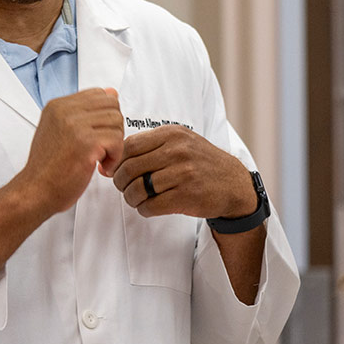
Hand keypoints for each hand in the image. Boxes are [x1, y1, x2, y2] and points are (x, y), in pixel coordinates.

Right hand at [16, 87, 124, 214]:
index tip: (97, 134)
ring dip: (115, 145)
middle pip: (111, 106)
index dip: (105, 116)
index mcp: (57, 106)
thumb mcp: (59, 132)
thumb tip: (111, 92)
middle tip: (102, 148)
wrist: (35, 191)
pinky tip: (100, 167)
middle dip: (113, 129)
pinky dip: (114, 158)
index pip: (98, 94)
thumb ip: (84, 112)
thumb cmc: (47, 168)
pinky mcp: (86, 142)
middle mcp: (65, 111)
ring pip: (117, 122)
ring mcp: (75, 125)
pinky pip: (117, 141)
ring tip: (100, 159)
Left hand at [111, 125, 256, 218]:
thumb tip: (110, 162)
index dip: (117, 161)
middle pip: (130, 168)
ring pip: (137, 188)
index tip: (115, 170)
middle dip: (120, 181)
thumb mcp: (179, 142)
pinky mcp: (186, 196)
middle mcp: (177, 151)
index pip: (129, 145)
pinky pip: (151, 206)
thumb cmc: (200, 162)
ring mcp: (183, 173)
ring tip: (135, 199)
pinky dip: (144, 209)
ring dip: (131, 198)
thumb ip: (149, 146)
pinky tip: (148, 207)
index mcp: (171, 134)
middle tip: (123, 187)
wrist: (233, 183)